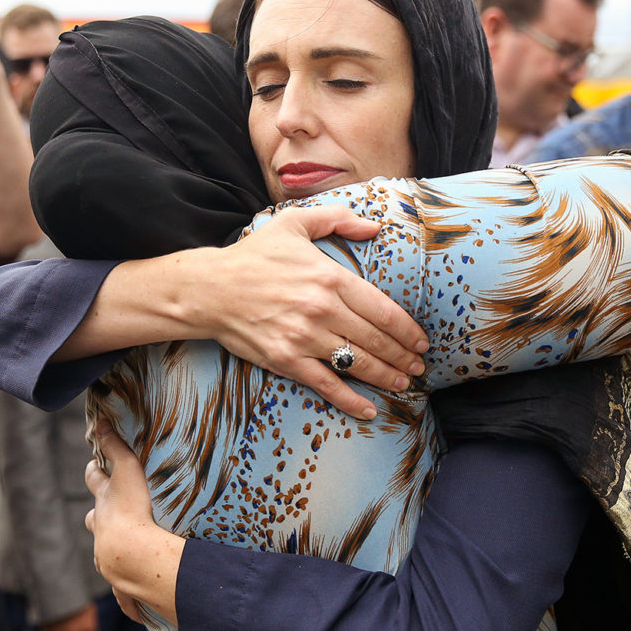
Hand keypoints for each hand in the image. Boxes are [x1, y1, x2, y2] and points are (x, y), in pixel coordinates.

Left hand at [85, 421, 181, 625]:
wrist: (131, 557)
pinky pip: (124, 592)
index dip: (94, 472)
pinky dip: (129, 595)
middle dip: (98, 515)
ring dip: (111, 550)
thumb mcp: (127, 472)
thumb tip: (99, 421)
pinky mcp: (121, 583)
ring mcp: (107, 558)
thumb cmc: (131, 511)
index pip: (94, 482)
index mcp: (104, 506)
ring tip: (126, 552)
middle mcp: (101, 531)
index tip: (96, 465)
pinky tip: (138, 603)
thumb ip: (116, 447)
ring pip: (102, 553)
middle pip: (92, 520)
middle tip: (109, 512)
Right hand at [204, 205, 428, 418]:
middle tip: (420, 366)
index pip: (383, 310)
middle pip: (376, 339)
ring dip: (387, 377)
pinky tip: (369, 411)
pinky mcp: (286, 360)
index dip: (408, 330)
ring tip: (404, 383)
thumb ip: (338, 219)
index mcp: (330, 277)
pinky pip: (327, 385)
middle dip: (404, 356)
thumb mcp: (294, 224)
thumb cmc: (253, 256)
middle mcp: (322, 309)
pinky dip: (351, 401)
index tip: (421, 340)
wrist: (209, 289)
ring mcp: (304, 338)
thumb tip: (375, 227)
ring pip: (358, 363)